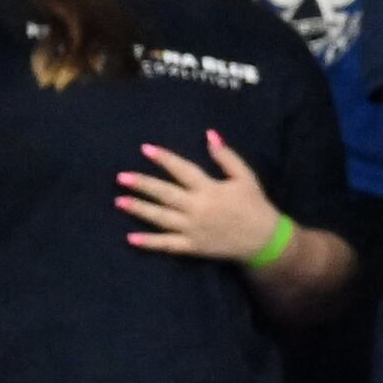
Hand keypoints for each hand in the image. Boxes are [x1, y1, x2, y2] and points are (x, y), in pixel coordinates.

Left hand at [113, 129, 291, 264]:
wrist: (262, 238)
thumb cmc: (254, 203)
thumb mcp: (245, 176)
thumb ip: (226, 156)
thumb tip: (210, 135)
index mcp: (210, 188)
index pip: (182, 170)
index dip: (164, 159)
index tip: (145, 149)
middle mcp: (197, 207)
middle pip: (165, 194)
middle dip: (142, 184)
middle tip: (121, 177)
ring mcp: (191, 228)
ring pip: (160, 218)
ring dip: (139, 209)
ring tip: (119, 201)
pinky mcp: (190, 246)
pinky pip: (166, 244)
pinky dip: (148, 242)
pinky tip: (130, 238)